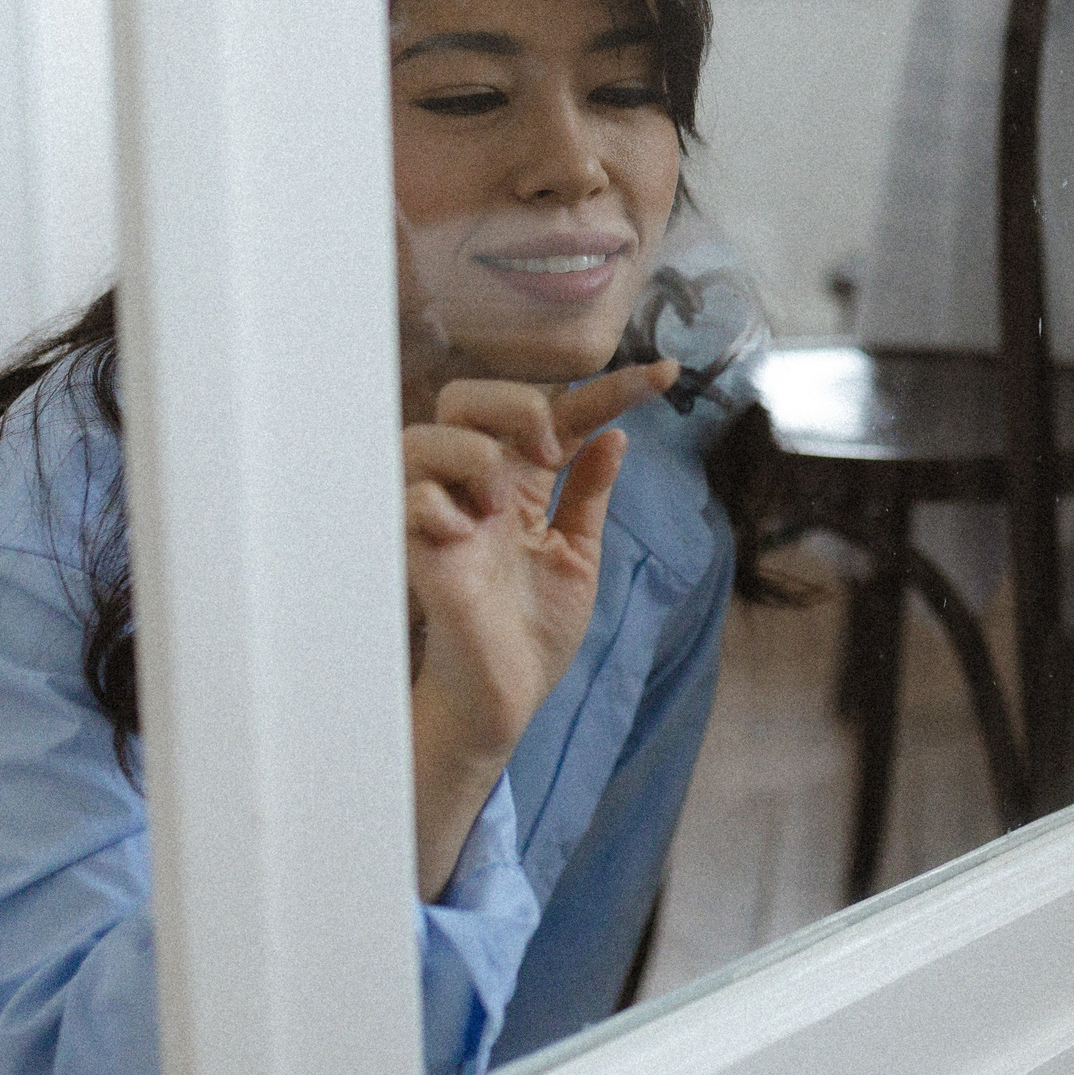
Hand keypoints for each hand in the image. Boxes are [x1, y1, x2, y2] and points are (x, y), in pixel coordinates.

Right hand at [401, 359, 675, 897]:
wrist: (506, 701)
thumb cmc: (533, 631)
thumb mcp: (577, 555)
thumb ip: (589, 495)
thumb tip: (616, 434)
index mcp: (522, 484)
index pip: (561, 414)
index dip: (611, 389)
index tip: (666, 374)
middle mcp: (478, 489)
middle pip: (469, 396)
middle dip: (515, 403)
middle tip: (549, 446)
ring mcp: (442, 517)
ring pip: (427, 434)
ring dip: (474, 454)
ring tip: (499, 506)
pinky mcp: (417, 553)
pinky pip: (407, 497)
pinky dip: (436, 503)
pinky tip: (463, 532)